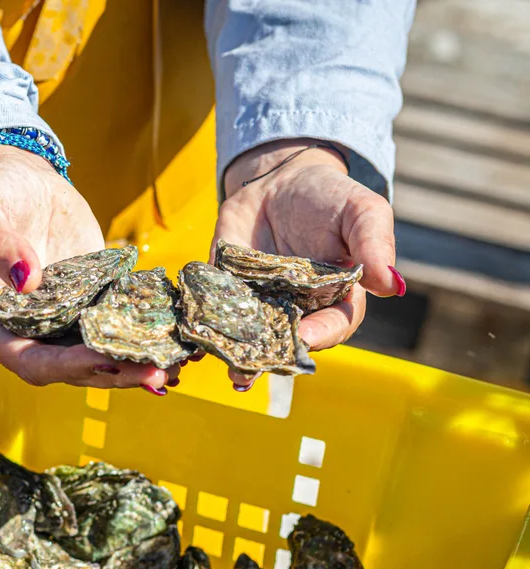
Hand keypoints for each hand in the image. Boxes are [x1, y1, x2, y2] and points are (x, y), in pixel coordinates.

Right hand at [0, 146, 174, 391]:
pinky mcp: (88, 304)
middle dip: (112, 373)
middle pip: (69, 369)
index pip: (27, 359)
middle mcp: (25, 331)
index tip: (104, 358)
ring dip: (134, 364)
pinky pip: (115, 328)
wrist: (21, 180)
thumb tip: (27, 280)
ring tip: (174, 364)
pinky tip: (176, 341)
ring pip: (97, 357)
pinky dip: (142, 337)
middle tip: (155, 373)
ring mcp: (59, 321)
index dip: (66, 366)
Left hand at [216, 138, 404, 386]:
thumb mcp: (362, 211)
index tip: (305, 336)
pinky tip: (192, 340)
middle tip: (250, 372)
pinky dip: (201, 327)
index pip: (332, 326)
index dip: (320, 334)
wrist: (281, 180)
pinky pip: (212, 312)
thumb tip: (393, 285)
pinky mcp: (224, 291)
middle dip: (268, 360)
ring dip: (233, 356)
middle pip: (284, 343)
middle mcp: (295, 309)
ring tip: (226, 371)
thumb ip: (376, 245)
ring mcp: (258, 304)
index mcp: (335, 298)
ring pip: (247, 338)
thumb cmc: (331, 198)